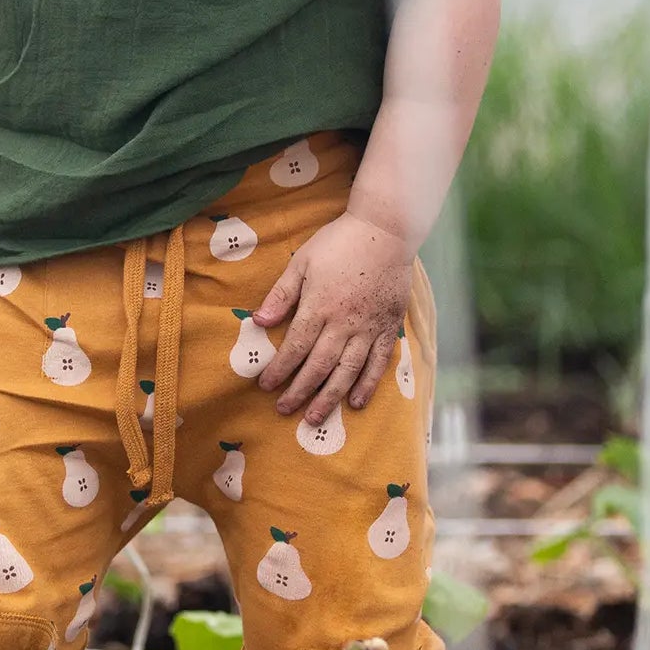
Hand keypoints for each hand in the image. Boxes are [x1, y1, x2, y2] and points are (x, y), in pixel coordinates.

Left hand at [253, 212, 413, 424]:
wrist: (385, 231)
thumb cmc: (339, 243)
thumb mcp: (302, 262)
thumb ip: (281, 294)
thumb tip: (259, 321)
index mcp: (319, 307)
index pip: (295, 348)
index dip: (279, 370)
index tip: (266, 386)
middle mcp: (344, 324)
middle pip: (318, 366)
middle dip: (299, 392)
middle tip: (285, 410)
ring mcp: (369, 328)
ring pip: (347, 372)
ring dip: (329, 397)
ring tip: (315, 418)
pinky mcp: (389, 328)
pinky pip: (379, 363)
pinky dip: (367, 384)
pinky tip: (356, 402)